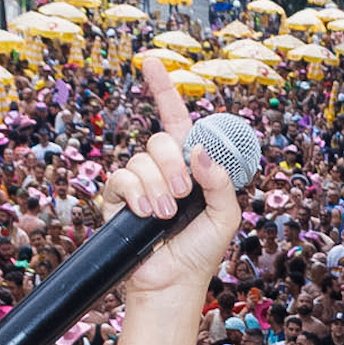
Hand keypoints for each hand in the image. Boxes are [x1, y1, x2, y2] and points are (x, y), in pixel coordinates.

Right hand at [98, 60, 242, 305]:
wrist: (173, 283)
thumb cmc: (201, 252)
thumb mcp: (226, 216)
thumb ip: (221, 182)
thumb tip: (198, 153)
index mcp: (188, 166)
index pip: (176, 120)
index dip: (163, 90)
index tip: (151, 61)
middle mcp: (161, 169)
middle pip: (160, 141)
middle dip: (173, 166)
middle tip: (182, 196)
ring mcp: (138, 183)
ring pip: (142, 161)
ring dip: (158, 188)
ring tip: (165, 216)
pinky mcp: (118, 200)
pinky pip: (122, 179)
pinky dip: (137, 194)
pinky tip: (146, 214)